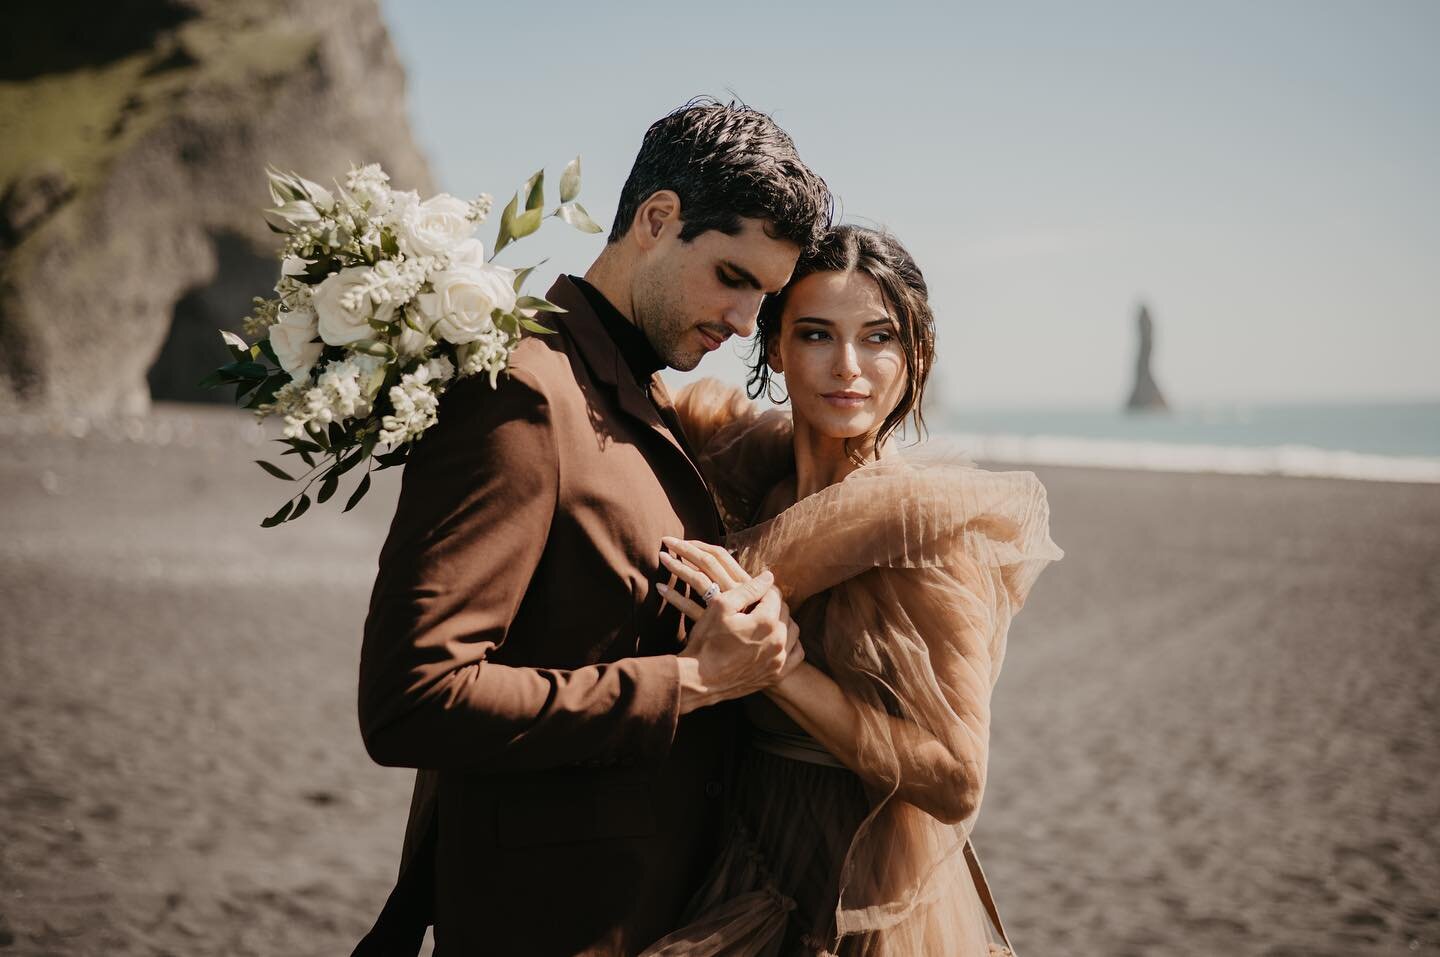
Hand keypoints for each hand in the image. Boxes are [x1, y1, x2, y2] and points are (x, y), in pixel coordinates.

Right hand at [656, 539, 803, 711]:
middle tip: (753, 608)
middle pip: (785, 611)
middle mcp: (778, 641)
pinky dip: (789, 644)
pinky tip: (775, 640)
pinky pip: (796, 653)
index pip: (775, 595)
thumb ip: (748, 589)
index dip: (762, 590)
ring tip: (762, 623)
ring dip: (781, 623)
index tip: (750, 594)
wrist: (698, 679)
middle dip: (771, 606)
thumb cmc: (706, 640)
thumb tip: (769, 577)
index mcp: (766, 622)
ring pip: (793, 630)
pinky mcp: (777, 674)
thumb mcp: (721, 606)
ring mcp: (779, 660)